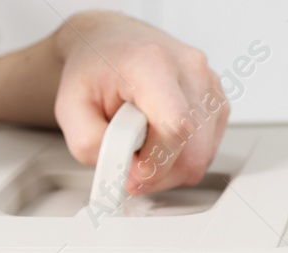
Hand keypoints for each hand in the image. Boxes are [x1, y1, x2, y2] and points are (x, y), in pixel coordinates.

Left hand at [52, 12, 229, 195]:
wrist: (110, 44)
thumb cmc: (93, 70)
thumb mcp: (70, 110)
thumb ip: (92, 145)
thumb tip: (127, 174)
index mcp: (152, 64)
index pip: (175, 127)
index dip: (155, 164)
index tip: (132, 171)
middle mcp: (190, 70)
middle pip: (193, 152)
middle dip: (158, 173)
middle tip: (129, 163)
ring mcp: (209, 85)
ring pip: (202, 157)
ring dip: (168, 169)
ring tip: (141, 145)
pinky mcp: (217, 102)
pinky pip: (206, 152)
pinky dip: (180, 159)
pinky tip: (158, 141)